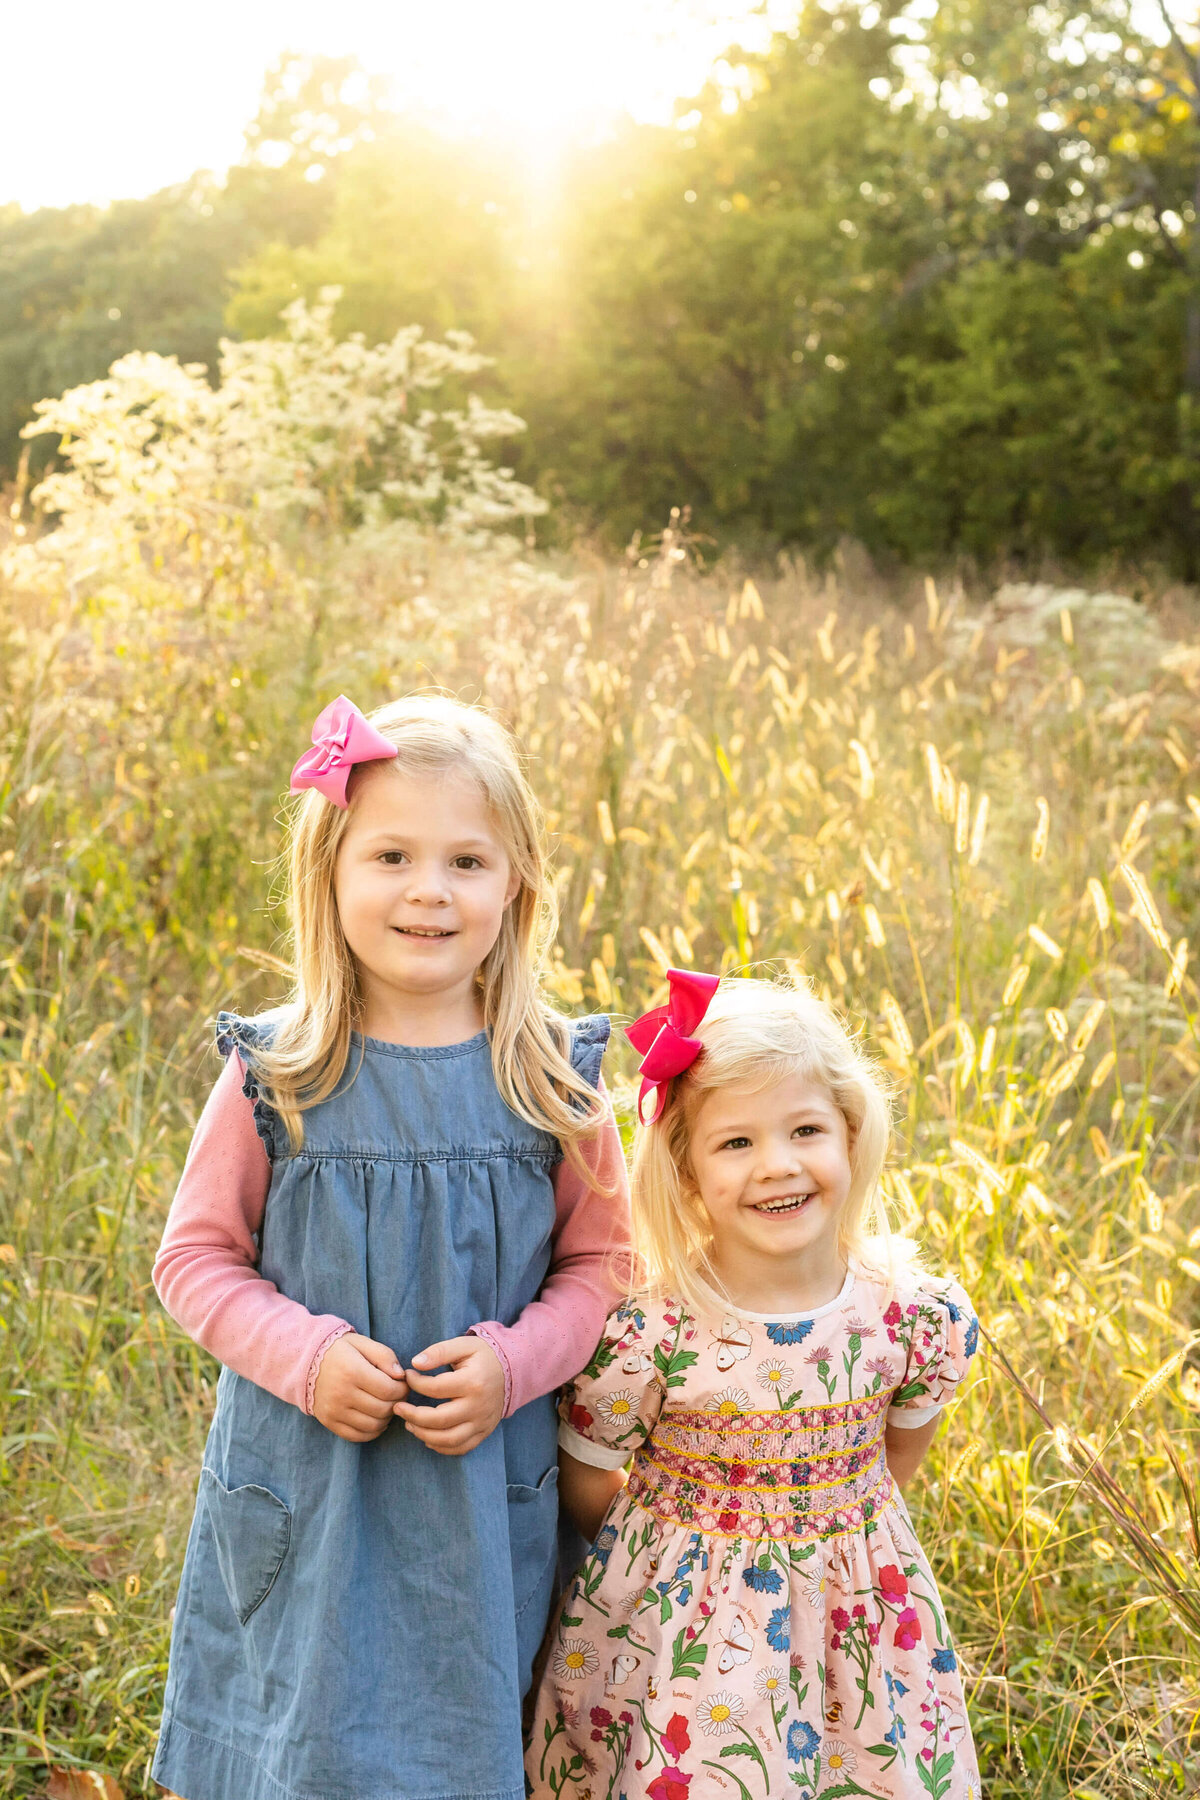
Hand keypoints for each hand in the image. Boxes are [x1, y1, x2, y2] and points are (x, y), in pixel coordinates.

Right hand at [312, 1333, 407, 1441]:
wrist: (305, 1362)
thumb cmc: (340, 1351)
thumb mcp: (361, 1343)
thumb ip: (384, 1356)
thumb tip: (401, 1375)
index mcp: (352, 1371)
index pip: (389, 1390)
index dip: (403, 1389)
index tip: (403, 1384)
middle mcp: (342, 1393)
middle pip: (383, 1409)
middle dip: (397, 1403)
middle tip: (398, 1395)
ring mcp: (334, 1411)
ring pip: (372, 1425)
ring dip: (386, 1418)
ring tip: (387, 1406)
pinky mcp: (329, 1422)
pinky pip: (357, 1436)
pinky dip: (372, 1432)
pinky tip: (376, 1419)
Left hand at [394, 1335, 504, 1455]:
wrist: (513, 1370)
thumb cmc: (483, 1356)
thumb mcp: (463, 1345)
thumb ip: (439, 1351)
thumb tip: (415, 1363)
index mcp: (472, 1382)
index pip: (435, 1388)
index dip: (415, 1383)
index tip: (408, 1375)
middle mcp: (478, 1406)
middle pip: (439, 1420)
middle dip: (412, 1416)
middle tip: (398, 1408)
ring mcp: (482, 1422)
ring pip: (448, 1439)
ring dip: (423, 1435)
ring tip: (410, 1424)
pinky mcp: (484, 1432)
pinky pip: (460, 1448)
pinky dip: (441, 1447)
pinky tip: (428, 1436)